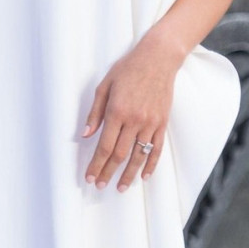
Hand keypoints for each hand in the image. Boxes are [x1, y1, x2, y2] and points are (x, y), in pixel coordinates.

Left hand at [82, 34, 180, 190]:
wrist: (158, 59)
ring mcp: (150, 123)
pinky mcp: (162, 123)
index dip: (96, 164)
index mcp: (117, 111)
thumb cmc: (128, 69)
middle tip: (99, 186)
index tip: (89, 176)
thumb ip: (95, 112)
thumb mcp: (104, 86)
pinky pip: (156, 148)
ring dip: (129, 174)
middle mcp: (134, 120)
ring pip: (139, 155)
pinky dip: (151, 164)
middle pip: (119, 154)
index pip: (104, 146)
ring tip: (121, 188)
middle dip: (108, 172)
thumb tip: (86, 134)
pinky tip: (144, 176)